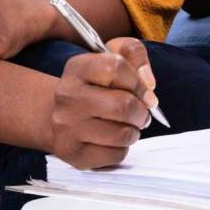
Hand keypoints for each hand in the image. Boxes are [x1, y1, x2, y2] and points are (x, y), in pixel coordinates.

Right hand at [50, 37, 157, 169]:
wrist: (60, 117)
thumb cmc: (95, 87)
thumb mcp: (111, 57)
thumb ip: (134, 54)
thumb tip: (148, 84)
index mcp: (77, 68)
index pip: (117, 67)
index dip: (139, 82)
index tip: (145, 92)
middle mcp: (67, 96)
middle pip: (124, 105)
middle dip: (142, 112)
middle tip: (140, 114)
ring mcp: (67, 127)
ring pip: (123, 134)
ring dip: (134, 131)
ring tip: (127, 126)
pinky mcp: (73, 153)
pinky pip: (116, 155)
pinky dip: (123, 149)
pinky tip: (113, 141)